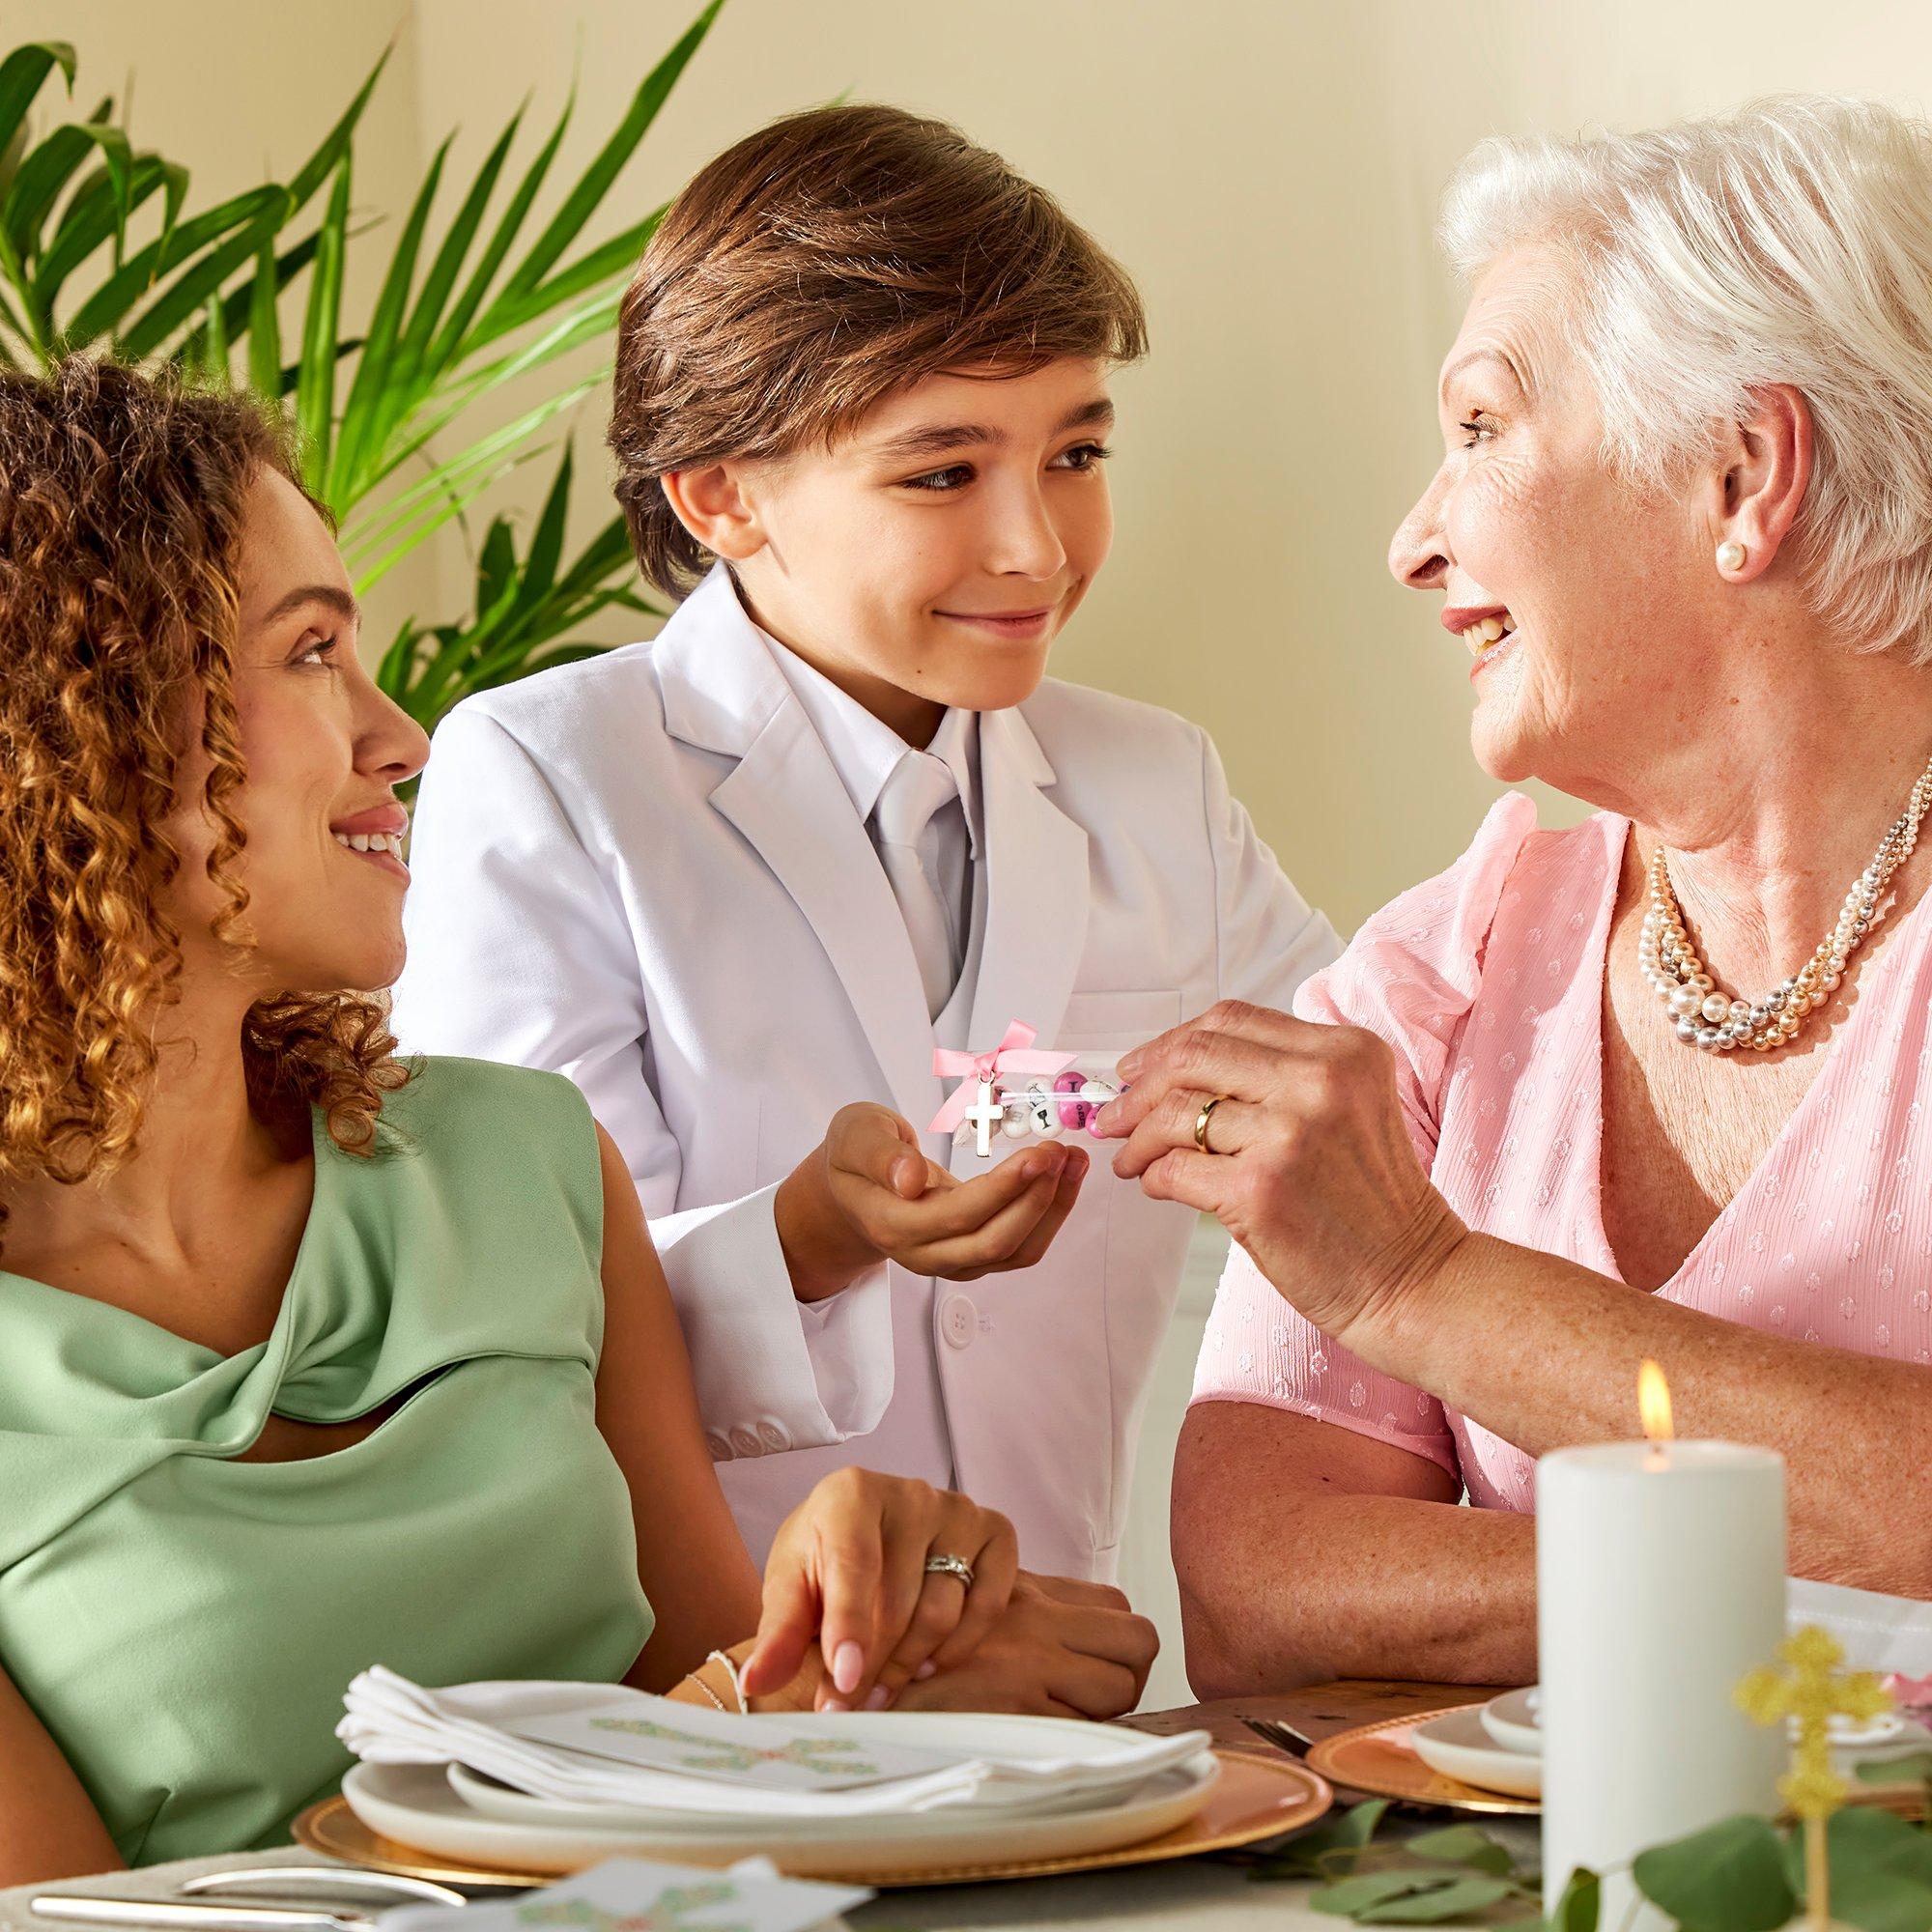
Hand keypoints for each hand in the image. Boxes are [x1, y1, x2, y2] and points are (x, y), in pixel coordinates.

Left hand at [738, 1469, 1019, 1711]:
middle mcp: (911, 1492)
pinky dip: (961, 1644)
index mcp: (851, 1492)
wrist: (864, 1528)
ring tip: (882, 1688)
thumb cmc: (823, 1557)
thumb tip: (755, 1683)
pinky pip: (990, 1602)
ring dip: (912, 1663)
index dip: (849, 1628)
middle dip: (873, 1664)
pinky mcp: (994, 1531)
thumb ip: (778, 1634)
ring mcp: (958, 1510)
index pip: (855, 1566)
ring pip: (944, 1608)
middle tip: (850, 1706)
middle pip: (900, 1600)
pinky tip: (930, 1662)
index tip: (843, 1683)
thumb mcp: (790, 1587)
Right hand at [775, 1102, 1087, 1301]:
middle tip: (1063, 1151)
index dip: (1003, 1189)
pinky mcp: (974, 1258)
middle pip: (994, 1242)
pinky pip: (1020, 1248)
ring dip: (1053, 1208)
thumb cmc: (856, 1156)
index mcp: (892, 1224)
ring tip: (1074, 1160)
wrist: (852, 1188)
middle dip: (1038, 1198)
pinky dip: (1049, 1215)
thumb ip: (878, 1154)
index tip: (1038, 1154)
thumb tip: (908, 1179)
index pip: (958, 1216)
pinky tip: (1064, 1178)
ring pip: (1015, 1252)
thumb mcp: (855, 1134)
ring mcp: (951, 1262)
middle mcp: (924, 1254)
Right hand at [893, 1572, 1157, 1718]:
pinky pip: (1083, 1728)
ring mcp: (1029, 1665)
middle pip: (1139, 1640)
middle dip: (1125, 1675)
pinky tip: (1026, 1739)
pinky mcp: (1017, 1710)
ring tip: (1056, 1719)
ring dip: (1100, 1711)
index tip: (1092, 1666)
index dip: (1114, 1643)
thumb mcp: (961, 1609)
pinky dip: (1066, 1741)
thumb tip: (1074, 1646)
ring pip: (1123, 1688)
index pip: (1115, 1604)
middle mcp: (1035, 1620)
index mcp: (1024, 1591)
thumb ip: (1016, 1615)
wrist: (848, 1678)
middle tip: (1091, 1697)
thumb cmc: (905, 1652)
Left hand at [1090, 999, 1466, 1346]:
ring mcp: (1289, 1135)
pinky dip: (1153, 1175)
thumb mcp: (1348, 1108)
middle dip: (1139, 1084)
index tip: (1140, 1067)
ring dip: (1136, 1136)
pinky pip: (1174, 1168)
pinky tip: (1156, 1184)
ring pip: (1175, 1112)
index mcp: (1344, 1051)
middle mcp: (1320, 1082)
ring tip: (1129, 1158)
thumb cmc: (1371, 1204)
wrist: (1413, 1278)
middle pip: (1194, 1055)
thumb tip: (1173, 1071)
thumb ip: (1281, 1077)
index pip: (1232, 1020)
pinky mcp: (1259, 1190)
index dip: (1171, 1041)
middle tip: (1114, 1112)